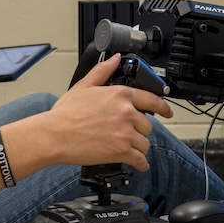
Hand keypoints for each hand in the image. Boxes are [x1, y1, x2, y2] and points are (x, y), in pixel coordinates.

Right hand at [42, 54, 172, 171]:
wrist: (55, 135)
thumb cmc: (66, 113)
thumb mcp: (84, 86)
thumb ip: (103, 71)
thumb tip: (115, 59)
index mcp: (120, 95)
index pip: (151, 99)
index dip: (163, 107)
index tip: (168, 111)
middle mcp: (126, 113)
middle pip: (147, 125)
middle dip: (139, 130)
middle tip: (127, 133)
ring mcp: (125, 133)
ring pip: (145, 143)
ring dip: (138, 146)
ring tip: (127, 147)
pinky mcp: (121, 152)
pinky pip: (140, 159)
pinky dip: (140, 163)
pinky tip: (138, 163)